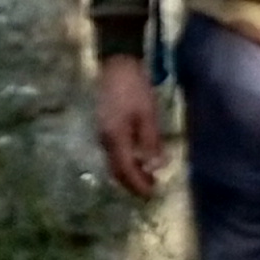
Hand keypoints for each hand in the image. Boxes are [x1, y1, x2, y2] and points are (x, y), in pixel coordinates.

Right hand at [96, 53, 164, 198]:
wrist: (117, 64)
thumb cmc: (135, 88)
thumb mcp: (148, 115)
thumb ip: (151, 142)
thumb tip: (156, 167)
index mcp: (115, 139)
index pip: (126, 171)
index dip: (139, 185)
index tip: (153, 195)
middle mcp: (105, 140)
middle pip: (117, 170)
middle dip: (133, 183)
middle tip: (152, 190)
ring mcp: (103, 133)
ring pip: (115, 162)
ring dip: (130, 173)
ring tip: (149, 176)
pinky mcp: (105, 126)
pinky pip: (115, 152)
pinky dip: (127, 160)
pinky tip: (140, 157)